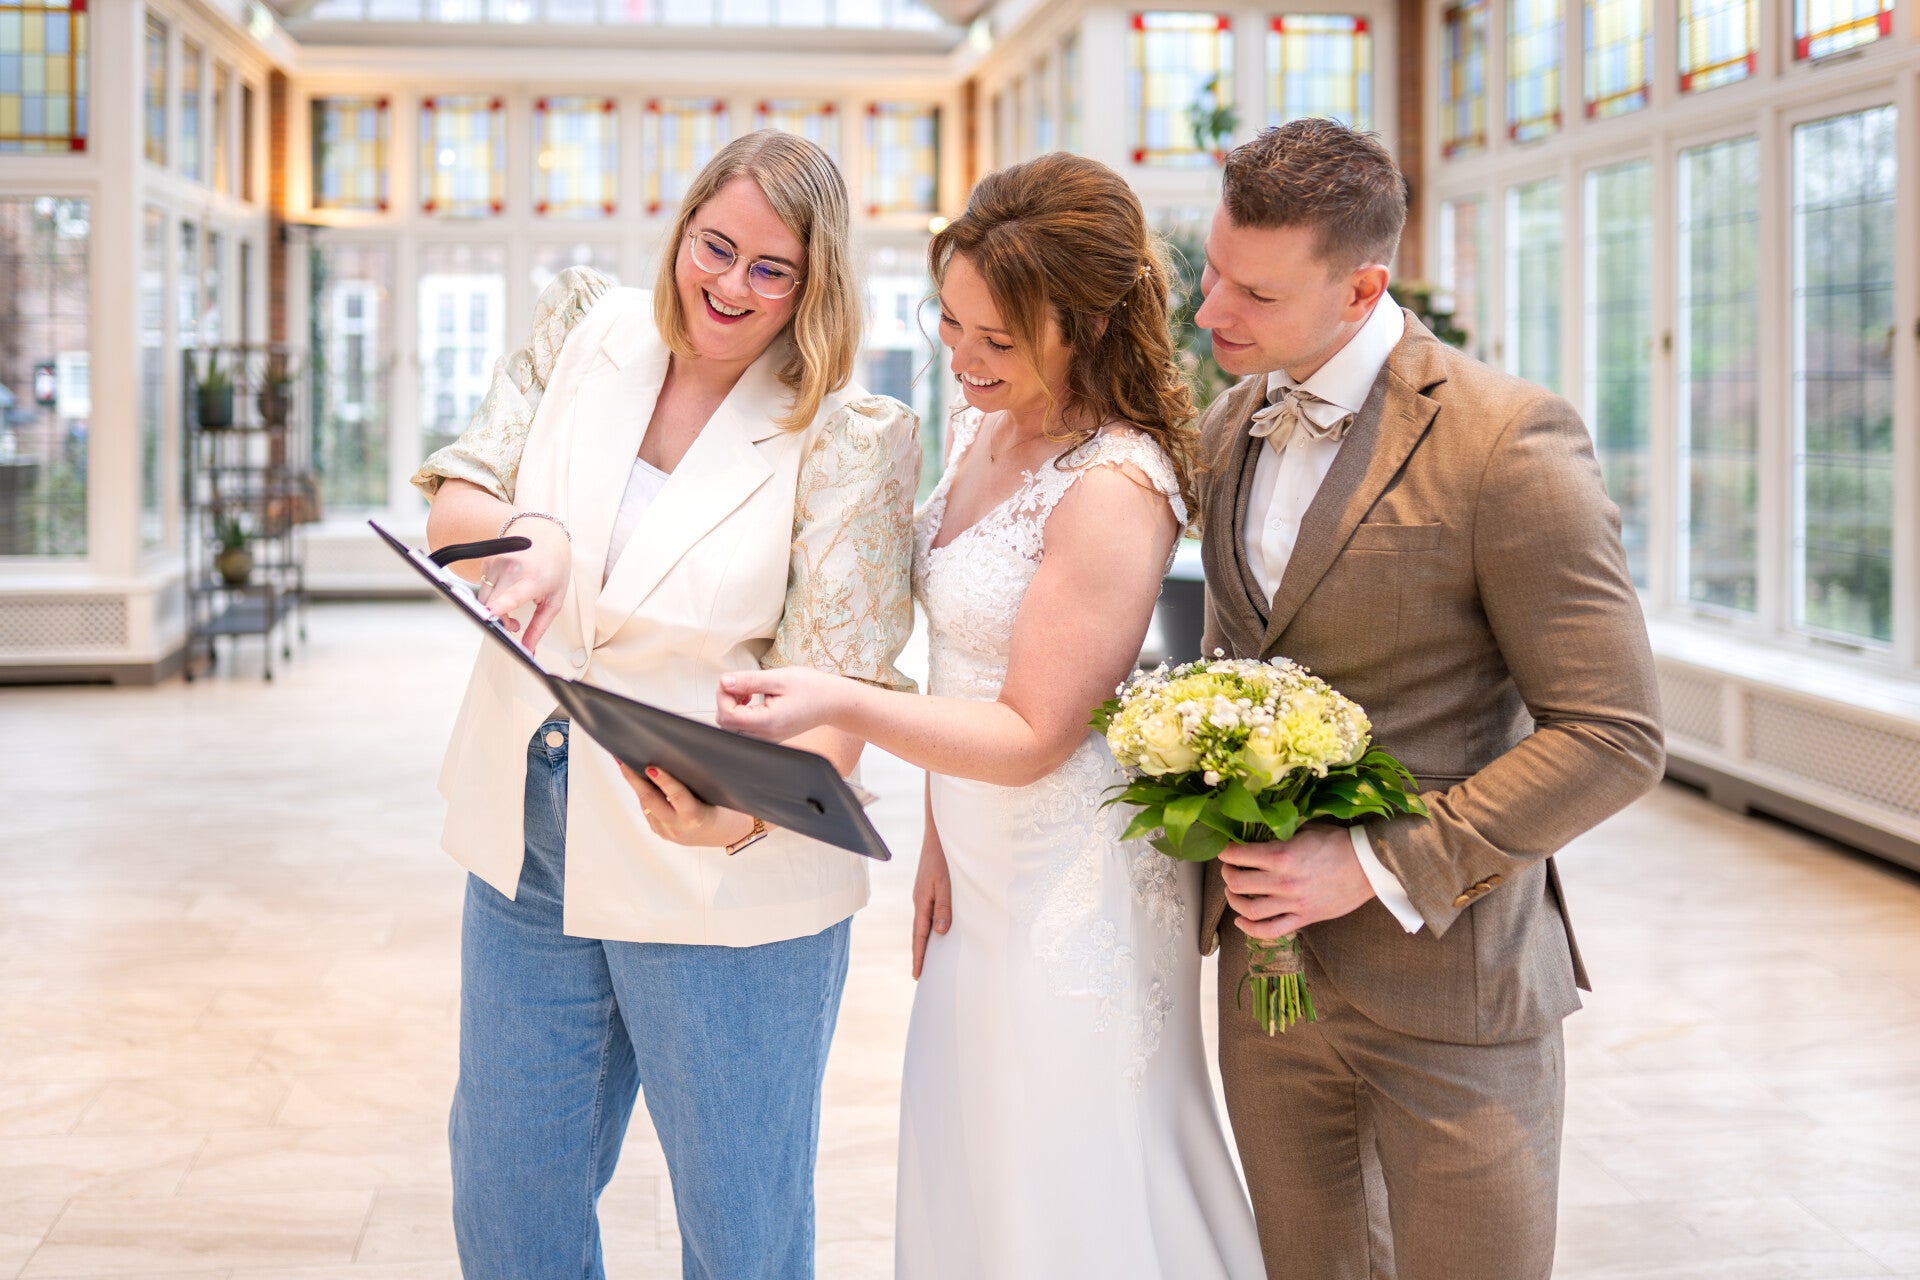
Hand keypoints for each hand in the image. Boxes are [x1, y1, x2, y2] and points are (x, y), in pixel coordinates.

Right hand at [478, 520, 571, 651]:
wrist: (545, 534)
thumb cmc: (553, 566)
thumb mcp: (554, 599)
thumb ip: (539, 627)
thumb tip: (527, 650)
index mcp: (534, 578)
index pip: (513, 594)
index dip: (501, 606)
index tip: (492, 614)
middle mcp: (512, 568)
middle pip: (491, 605)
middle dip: (499, 621)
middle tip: (515, 624)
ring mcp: (497, 562)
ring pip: (483, 599)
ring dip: (493, 610)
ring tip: (511, 608)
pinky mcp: (486, 560)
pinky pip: (482, 587)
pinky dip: (491, 596)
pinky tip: (505, 591)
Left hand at [619, 762, 755, 848]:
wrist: (720, 833)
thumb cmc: (720, 807)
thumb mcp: (713, 795)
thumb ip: (694, 782)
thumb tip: (670, 760)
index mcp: (695, 816)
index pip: (676, 795)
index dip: (663, 780)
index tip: (651, 767)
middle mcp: (678, 827)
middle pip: (651, 800)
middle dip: (635, 779)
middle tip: (623, 761)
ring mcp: (666, 831)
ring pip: (646, 804)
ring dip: (636, 784)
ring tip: (626, 764)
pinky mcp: (660, 831)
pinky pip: (648, 809)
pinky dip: (644, 793)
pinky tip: (639, 780)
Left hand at [716, 667, 853, 741]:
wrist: (834, 702)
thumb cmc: (813, 689)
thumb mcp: (779, 678)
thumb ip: (749, 681)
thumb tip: (724, 682)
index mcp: (768, 722)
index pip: (727, 716)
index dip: (723, 696)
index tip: (732, 680)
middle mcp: (766, 735)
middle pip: (726, 724)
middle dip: (726, 701)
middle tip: (740, 684)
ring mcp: (767, 738)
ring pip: (733, 728)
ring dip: (733, 707)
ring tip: (748, 691)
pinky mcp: (769, 736)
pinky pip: (744, 729)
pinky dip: (741, 713)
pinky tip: (753, 700)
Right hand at [912, 838, 951, 979]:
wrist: (938, 836)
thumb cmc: (943, 859)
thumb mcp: (946, 884)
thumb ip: (944, 907)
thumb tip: (940, 932)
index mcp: (922, 903)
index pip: (920, 936)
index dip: (919, 956)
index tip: (917, 975)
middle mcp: (921, 901)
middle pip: (919, 933)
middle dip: (920, 953)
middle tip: (920, 974)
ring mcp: (925, 895)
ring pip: (925, 923)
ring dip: (926, 940)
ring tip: (929, 958)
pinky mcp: (930, 889)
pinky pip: (930, 913)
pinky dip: (932, 926)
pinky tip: (938, 930)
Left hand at [1218, 824, 1375, 938]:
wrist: (1370, 866)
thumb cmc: (1339, 843)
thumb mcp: (1305, 829)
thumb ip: (1279, 836)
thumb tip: (1256, 834)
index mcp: (1282, 855)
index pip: (1238, 855)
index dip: (1226, 851)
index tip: (1226, 849)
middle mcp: (1283, 882)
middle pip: (1237, 883)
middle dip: (1227, 873)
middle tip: (1229, 868)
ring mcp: (1292, 903)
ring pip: (1249, 909)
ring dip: (1234, 900)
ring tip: (1233, 891)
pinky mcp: (1303, 918)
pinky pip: (1270, 930)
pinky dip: (1250, 929)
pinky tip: (1241, 920)